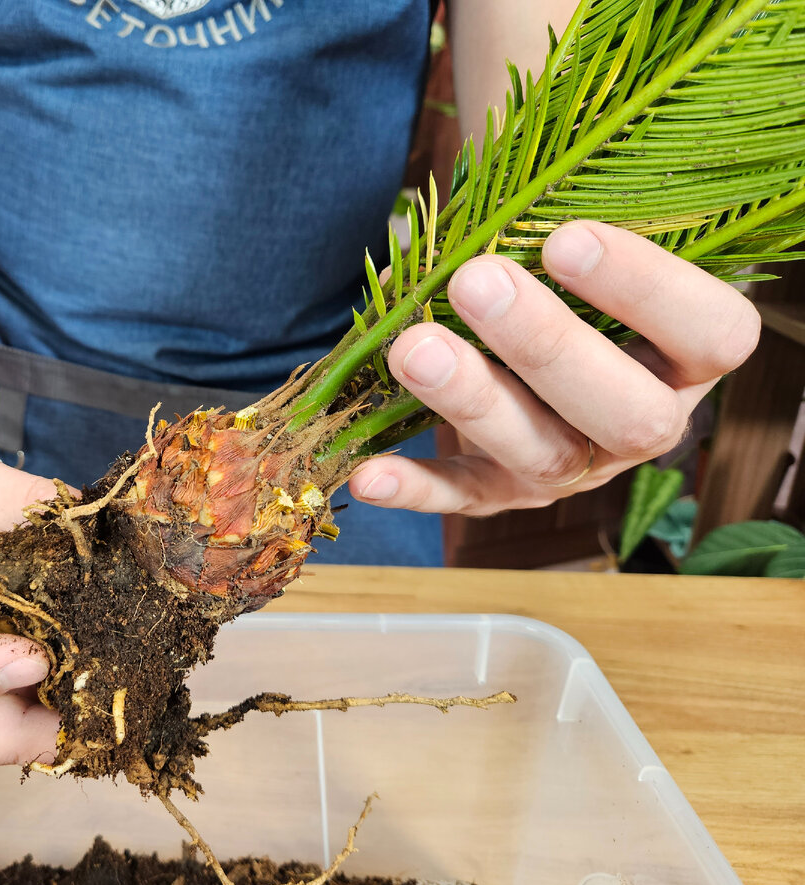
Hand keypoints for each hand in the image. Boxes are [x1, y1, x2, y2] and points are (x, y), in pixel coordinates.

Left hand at [348, 221, 759, 514]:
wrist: (532, 338)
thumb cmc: (565, 277)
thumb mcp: (585, 246)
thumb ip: (562, 221)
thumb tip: (484, 193)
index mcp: (687, 357)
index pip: (711, 334)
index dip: (649, 289)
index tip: (566, 238)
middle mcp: (643, 424)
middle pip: (625, 412)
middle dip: (546, 346)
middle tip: (476, 282)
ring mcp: (573, 468)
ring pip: (541, 455)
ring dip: (474, 401)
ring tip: (413, 347)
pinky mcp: (501, 493)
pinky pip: (461, 497)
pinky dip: (415, 488)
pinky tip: (367, 476)